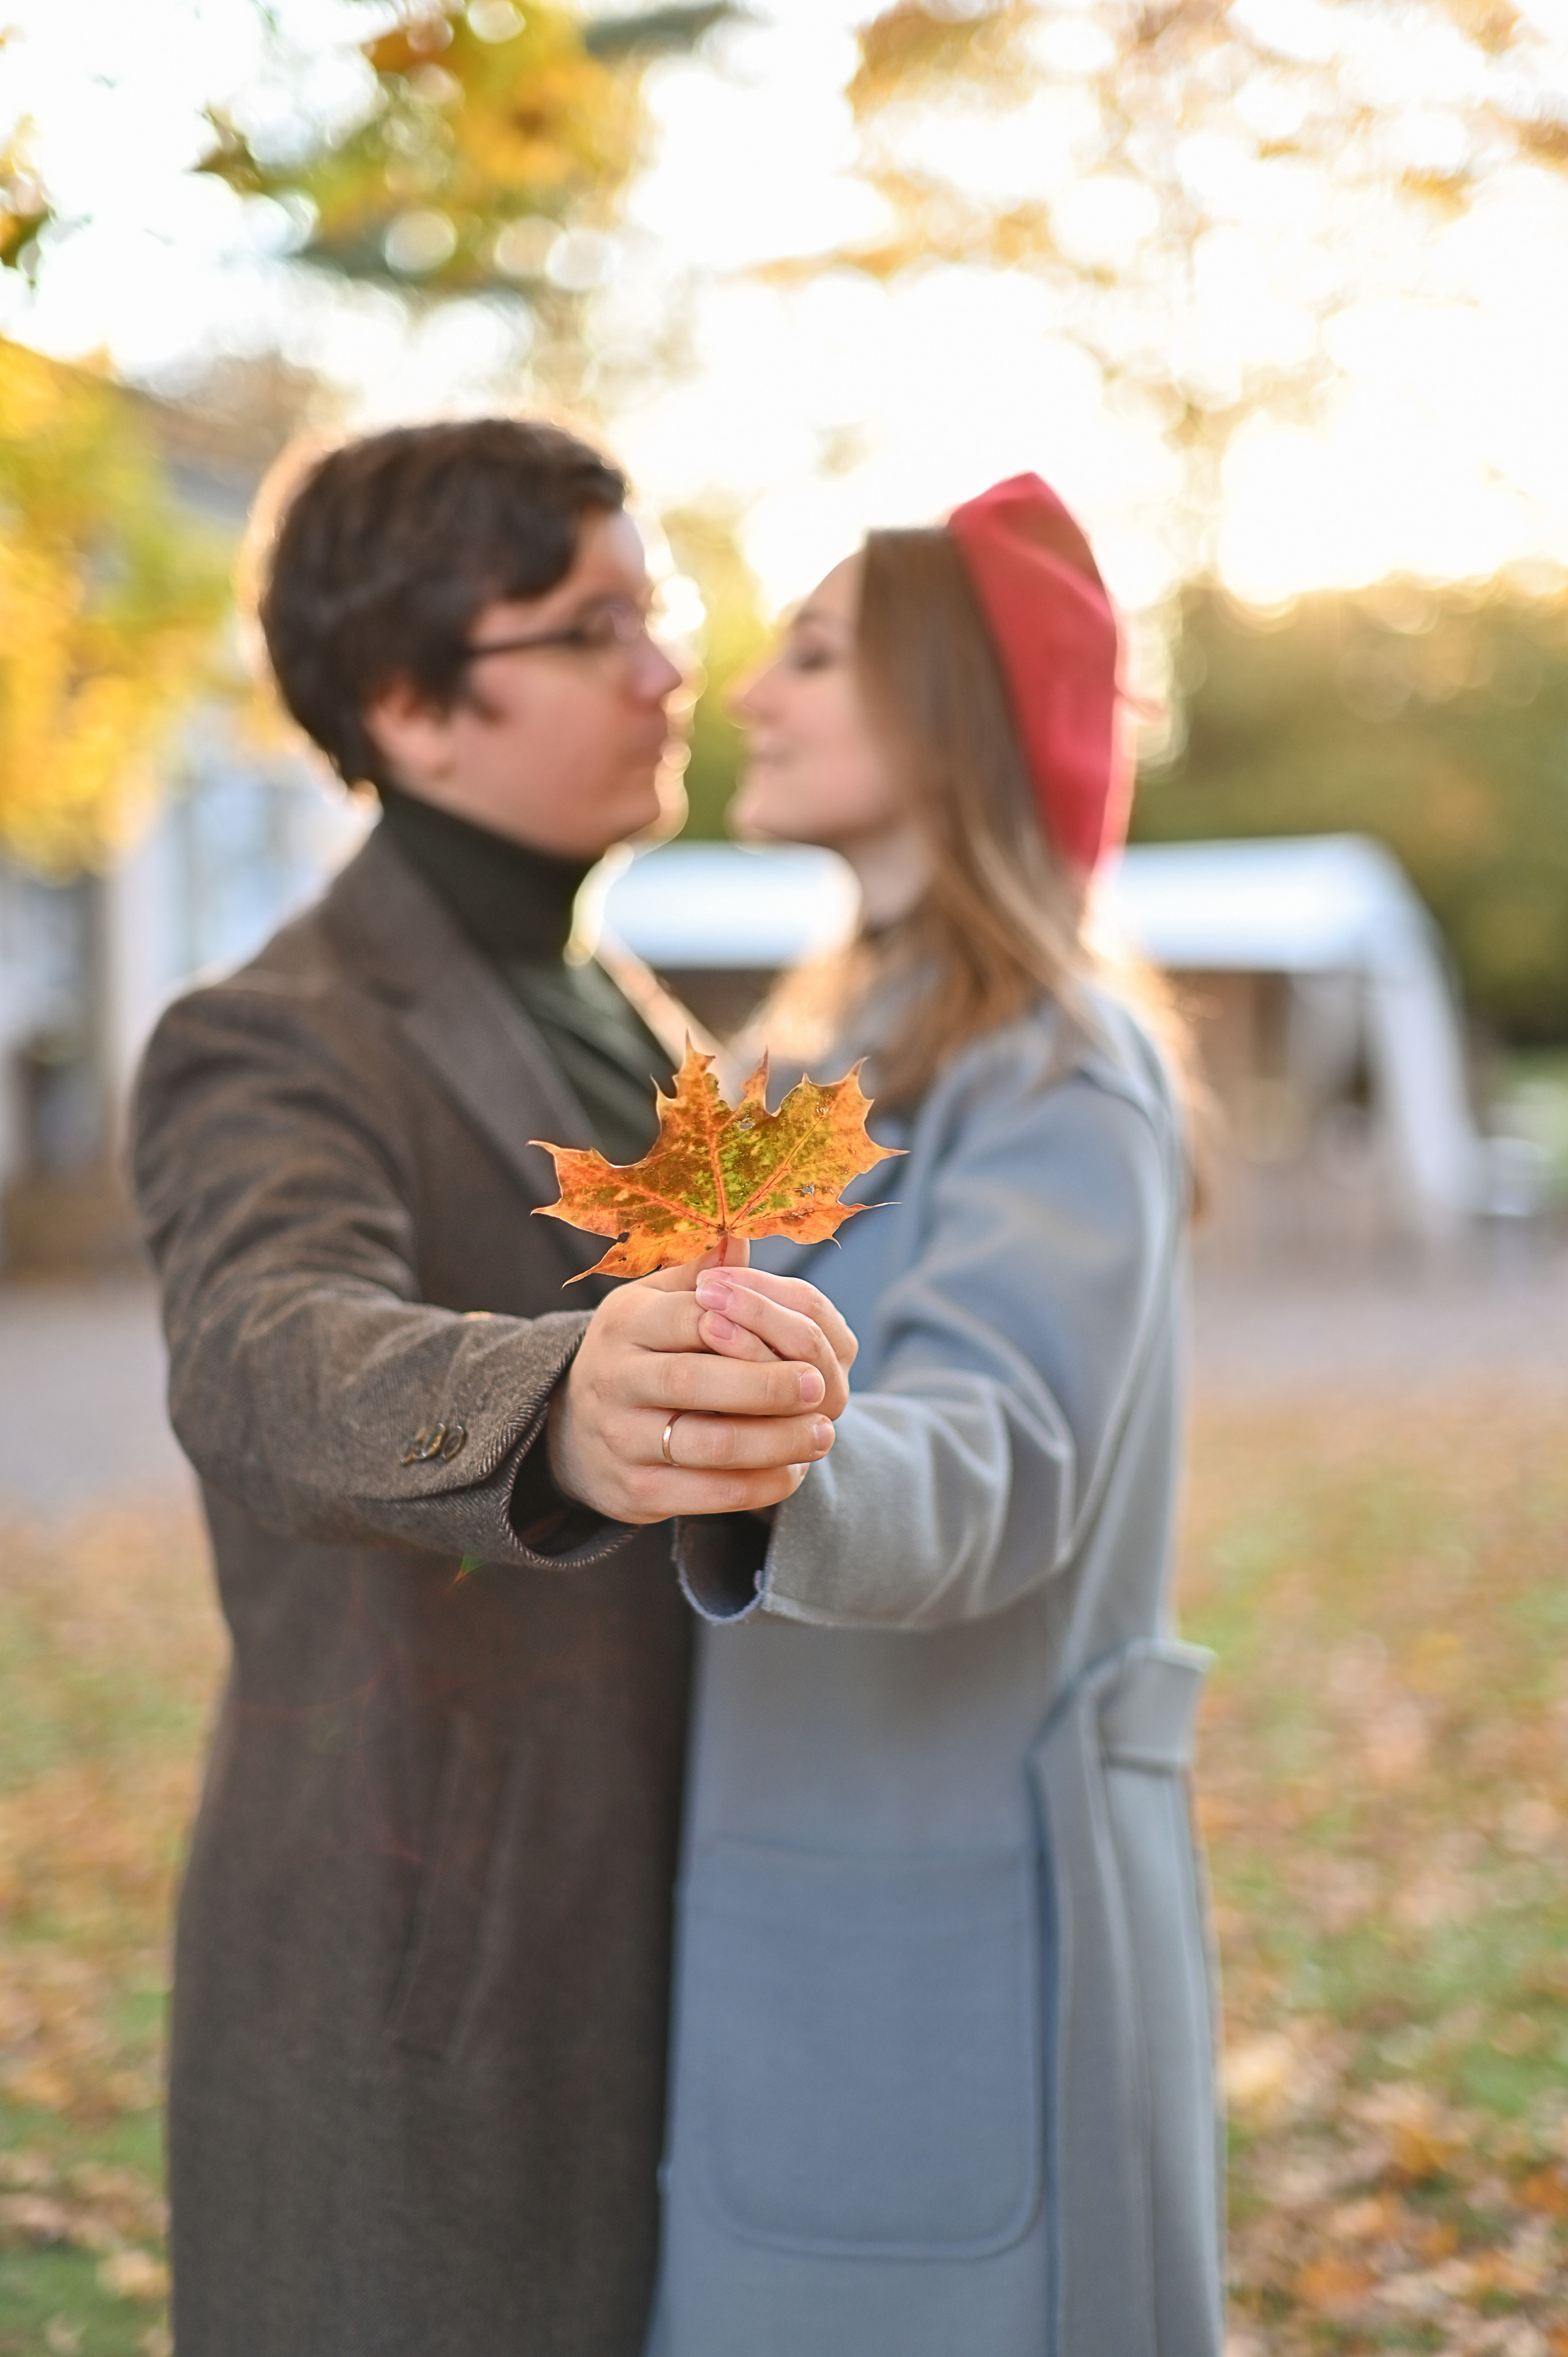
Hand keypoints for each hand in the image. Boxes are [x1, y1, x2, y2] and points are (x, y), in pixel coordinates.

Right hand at [548, 1246, 837, 1524]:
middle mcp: (614, 1379)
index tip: (799, 1340)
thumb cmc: (638, 1354)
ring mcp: (621, 1439)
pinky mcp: (637, 1492)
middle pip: (695, 1382)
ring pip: (706, 1445)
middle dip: (766, 1387)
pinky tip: (792, 1470)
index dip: (747, 1325)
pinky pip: (707, 1494)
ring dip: (773, 1442)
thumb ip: (699, 1274)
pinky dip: (758, 1486)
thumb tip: (739, 1237)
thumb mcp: (653, 1303)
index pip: (690, 1319)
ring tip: (821, 1434)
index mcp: (624, 1323)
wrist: (575, 1434)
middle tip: (819, 1388)